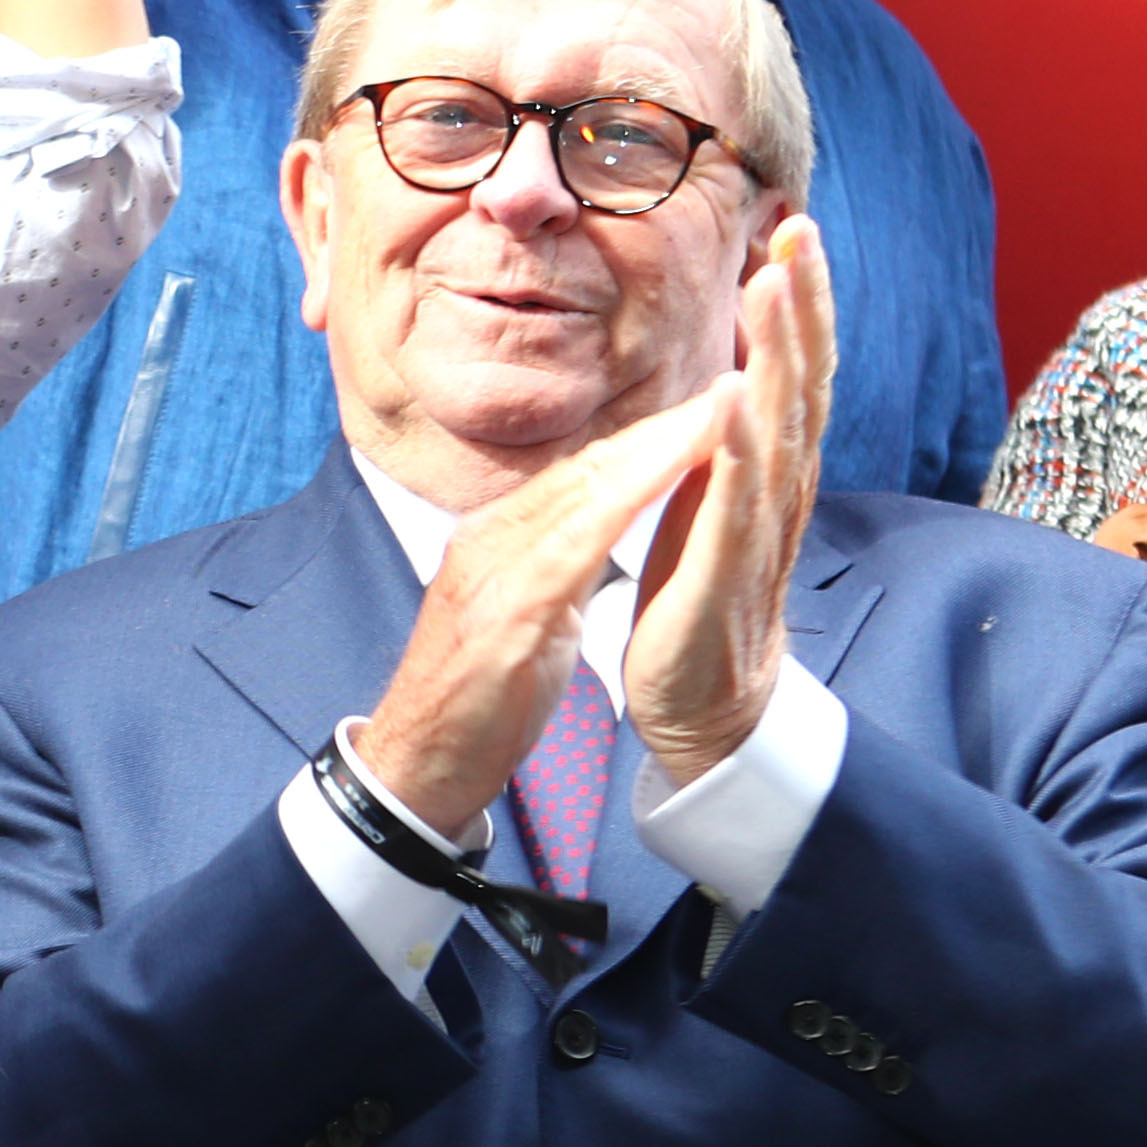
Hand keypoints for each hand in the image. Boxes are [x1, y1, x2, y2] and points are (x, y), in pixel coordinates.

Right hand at [349, 381, 735, 838]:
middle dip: (662, 424)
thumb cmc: (474, 698)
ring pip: (583, 495)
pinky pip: (571, 550)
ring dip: (654, 450)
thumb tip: (598, 527)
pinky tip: (663, 484)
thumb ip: (555, 565)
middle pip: (588, 468)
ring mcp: (493, 575)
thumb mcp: (524, 616)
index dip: (649, 435)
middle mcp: (490, 540)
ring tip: (717, 414)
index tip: (709, 402)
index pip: (583, 473)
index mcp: (497, 539)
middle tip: (731, 381)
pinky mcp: (504, 617)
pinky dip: (621, 507)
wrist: (416, 765)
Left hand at [623, 217, 834, 786]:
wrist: (705, 697)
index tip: (794, 228)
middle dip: (800, 306)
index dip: (799, 301)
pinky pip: (734, 509)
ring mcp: (758, 531)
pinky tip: (735, 408)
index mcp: (772, 465)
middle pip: (799, 382)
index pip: (793, 369)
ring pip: (776, 430)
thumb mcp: (716, 492)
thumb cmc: (704, 586)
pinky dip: (737, 456)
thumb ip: (731, 430)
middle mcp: (780, 488)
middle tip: (800, 231)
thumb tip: (738, 357)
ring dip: (776, 359)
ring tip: (774, 291)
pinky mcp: (723, 576)